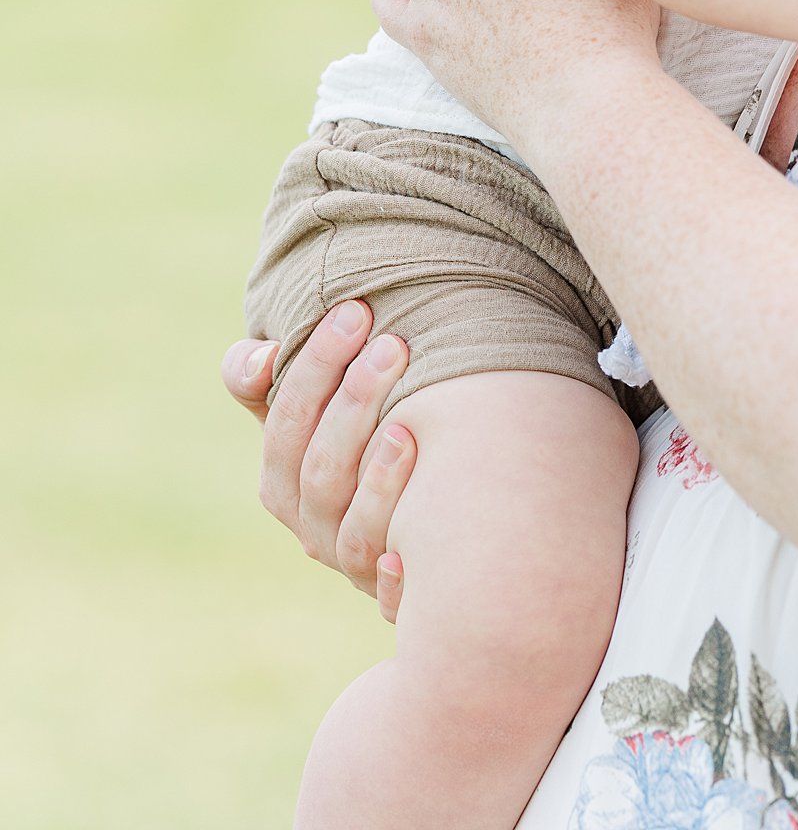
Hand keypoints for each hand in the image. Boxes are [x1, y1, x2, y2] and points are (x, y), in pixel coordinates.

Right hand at [220, 303, 416, 622]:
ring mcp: (353, 565)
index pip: (287, 421)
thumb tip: (263, 357)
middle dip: (355, 402)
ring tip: (409, 427)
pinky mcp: (394, 597)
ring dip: (379, 481)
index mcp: (281, 479)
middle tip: (394, 343)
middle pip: (321, 469)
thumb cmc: (356, 432)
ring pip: (354, 531)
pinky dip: (398, 578)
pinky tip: (412, 547)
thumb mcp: (307, 402)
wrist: (421, 511)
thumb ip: (265, 374)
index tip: (356, 311)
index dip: (317, 366)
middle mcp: (312, 527)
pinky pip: (392, 598)